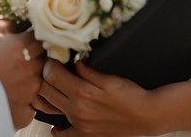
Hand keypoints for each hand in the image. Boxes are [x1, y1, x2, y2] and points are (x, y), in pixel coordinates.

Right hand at [0, 21, 45, 128]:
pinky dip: (23, 102)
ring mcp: (29, 94)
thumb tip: (15, 25)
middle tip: (17, 61)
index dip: (33, 40)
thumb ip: (6, 26)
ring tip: (11, 79)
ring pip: (39, 84)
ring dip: (30, 80)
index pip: (41, 39)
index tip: (26, 42)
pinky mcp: (23, 113)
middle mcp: (32, 70)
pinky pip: (30, 106)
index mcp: (24, 47)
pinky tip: (9, 96)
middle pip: (43, 62)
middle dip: (33, 60)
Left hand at [38, 59, 153, 135]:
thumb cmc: (130, 95)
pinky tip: (59, 120)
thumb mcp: (108, 77)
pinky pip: (63, 135)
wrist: (145, 116)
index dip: (49, 64)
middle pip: (45, 90)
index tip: (53, 60)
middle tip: (51, 72)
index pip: (51, 74)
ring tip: (55, 90)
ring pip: (49, 109)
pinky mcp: (85, 135)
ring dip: (48, 97)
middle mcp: (77, 110)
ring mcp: (79, 125)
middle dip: (45, 77)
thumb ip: (87, 70)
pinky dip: (57, 128)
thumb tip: (73, 62)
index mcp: (82, 92)